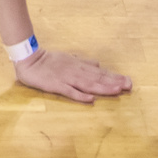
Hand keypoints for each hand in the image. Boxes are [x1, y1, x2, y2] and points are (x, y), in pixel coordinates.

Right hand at [13, 46, 130, 103]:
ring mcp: (66, 78)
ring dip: (102, 87)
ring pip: (87, 84)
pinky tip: (90, 99)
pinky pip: (69, 91)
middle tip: (129, 86)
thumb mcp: (69, 59)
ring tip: (116, 90)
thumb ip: (83, 63)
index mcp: (79, 66)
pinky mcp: (56, 85)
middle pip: (97, 78)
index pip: (99, 72)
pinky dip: (80, 95)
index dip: (114, 77)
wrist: (28, 59)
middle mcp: (76, 71)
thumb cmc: (49, 60)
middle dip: (114, 82)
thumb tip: (98, 64)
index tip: (128, 81)